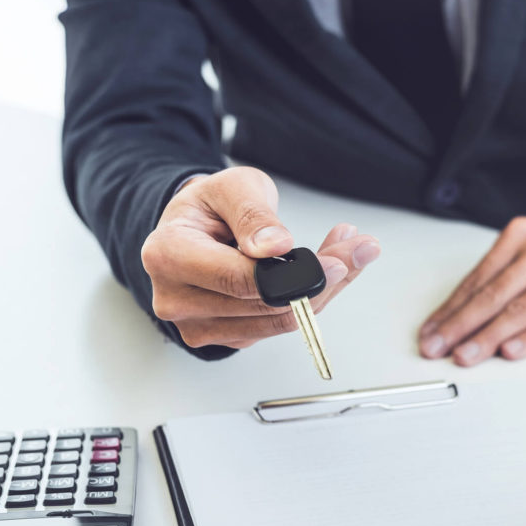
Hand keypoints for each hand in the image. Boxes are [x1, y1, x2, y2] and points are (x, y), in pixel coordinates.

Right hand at [141, 167, 380, 348]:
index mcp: (167, 256)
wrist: (196, 227)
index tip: (335, 260)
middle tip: (358, 249)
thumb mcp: (233, 187)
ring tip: (345, 254)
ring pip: (279, 322)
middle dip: (320, 279)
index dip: (292, 275)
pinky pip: (278, 326)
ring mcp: (200, 325)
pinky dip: (308, 301)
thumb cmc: (210, 206)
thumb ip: (253, 214)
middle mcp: (177, 300)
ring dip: (323, 292)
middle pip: (264, 305)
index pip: (238, 279)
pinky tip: (322, 273)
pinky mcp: (226, 337)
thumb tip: (276, 247)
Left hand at [418, 210, 525, 364]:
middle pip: (495, 293)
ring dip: (490, 335)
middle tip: (438, 347)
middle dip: (461, 325)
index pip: (478, 279)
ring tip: (467, 354)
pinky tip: (512, 350)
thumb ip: (503, 274)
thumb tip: (462, 314)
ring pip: (522, 307)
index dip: (451, 309)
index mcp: (522, 235)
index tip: (431, 332)